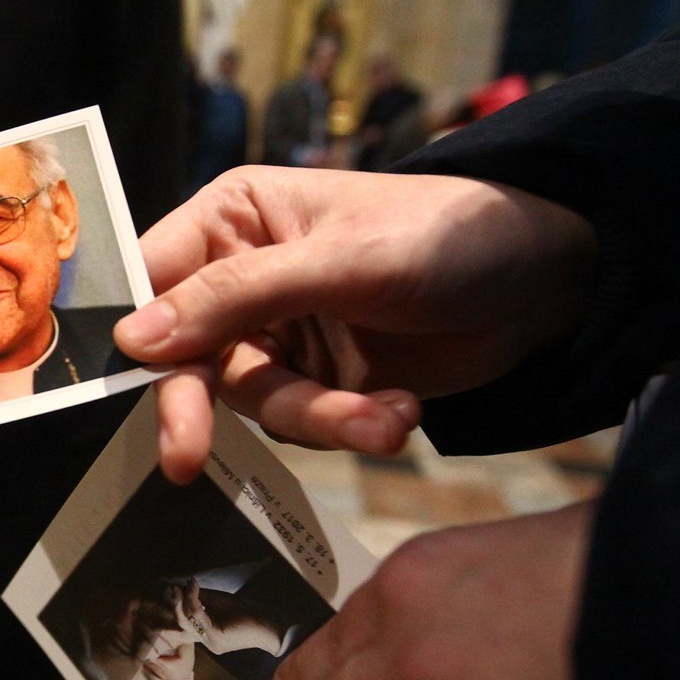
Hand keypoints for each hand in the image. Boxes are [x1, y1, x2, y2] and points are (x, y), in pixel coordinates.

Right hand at [113, 167, 595, 480]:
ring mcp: (278, 334)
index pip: (151, 274)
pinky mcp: (319, 382)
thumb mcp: (341, 262)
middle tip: (184, 460)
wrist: (548, 286)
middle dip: (199, 406)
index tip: (131, 377)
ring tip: (387, 418)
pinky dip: (349, 426)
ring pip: (250, 400)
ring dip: (316, 418)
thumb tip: (134, 339)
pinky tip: (402, 412)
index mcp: (233, 219)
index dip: (134, 328)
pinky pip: (300, 425)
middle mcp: (241, 277)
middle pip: (185, 354)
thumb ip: (236, 296)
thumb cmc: (446, 237)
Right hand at [177, 578, 280, 654]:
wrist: (268, 627)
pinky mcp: (216, 638)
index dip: (175, 607)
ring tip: (187, 585)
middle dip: (176, 603)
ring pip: (187, 620)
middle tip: (174, 587)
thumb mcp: (219, 603)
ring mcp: (210, 642)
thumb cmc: (246, 614)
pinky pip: (198, 618)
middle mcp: (205, 641)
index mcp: (206, 635)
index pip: (183, 624)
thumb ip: (202, 599)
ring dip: (185, 600)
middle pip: (182, 622)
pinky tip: (195, 589)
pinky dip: (194, 601)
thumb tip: (183, 588)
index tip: (172, 589)